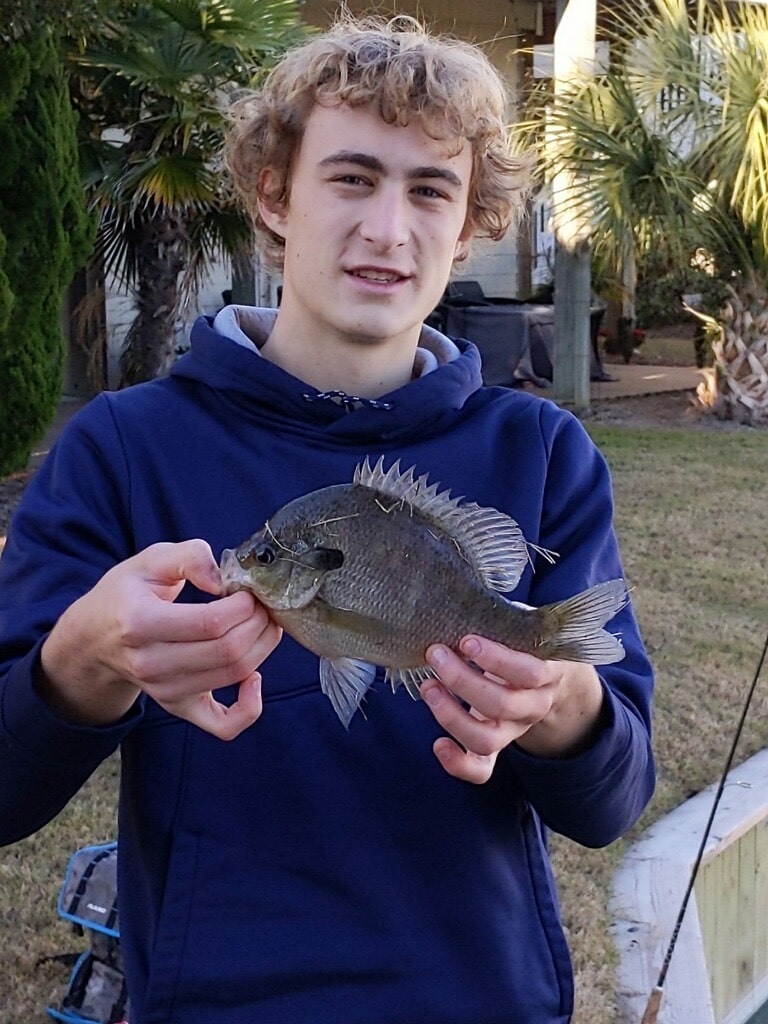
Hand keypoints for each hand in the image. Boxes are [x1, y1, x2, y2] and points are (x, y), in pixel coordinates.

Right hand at [39, 540, 281, 739]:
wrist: (96, 639)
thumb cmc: (127, 594)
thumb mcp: (150, 560)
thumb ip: (190, 557)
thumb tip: (223, 580)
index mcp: (140, 622)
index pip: (210, 623)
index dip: (243, 606)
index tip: (248, 591)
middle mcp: (150, 663)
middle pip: (227, 650)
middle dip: (258, 623)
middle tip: (262, 604)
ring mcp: (165, 690)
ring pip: (233, 675)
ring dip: (262, 647)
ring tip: (263, 623)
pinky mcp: (178, 707)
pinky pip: (223, 724)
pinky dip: (250, 707)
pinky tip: (254, 677)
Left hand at [421, 636, 604, 782]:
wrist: (551, 679)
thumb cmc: (525, 642)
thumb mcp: (524, 625)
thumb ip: (505, 618)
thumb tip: (461, 598)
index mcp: (546, 673)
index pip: (528, 672)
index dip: (496, 659)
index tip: (466, 640)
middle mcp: (532, 706)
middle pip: (501, 705)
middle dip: (462, 680)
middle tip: (435, 653)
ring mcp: (514, 730)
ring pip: (487, 739)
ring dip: (452, 716)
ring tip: (428, 687)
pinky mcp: (497, 747)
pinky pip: (482, 770)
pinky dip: (458, 765)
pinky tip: (437, 745)